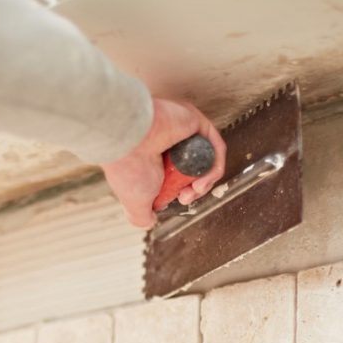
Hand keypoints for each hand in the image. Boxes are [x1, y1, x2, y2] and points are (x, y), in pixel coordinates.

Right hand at [102, 98, 225, 229]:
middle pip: (194, 169)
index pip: (177, 176)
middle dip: (195, 189)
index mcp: (151, 157)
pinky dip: (214, 167)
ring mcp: (181, 130)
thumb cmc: (128, 168)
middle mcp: (166, 142)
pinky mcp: (194, 121)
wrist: (129, 142)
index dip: (183, 192)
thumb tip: (149, 222)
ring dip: (206, 181)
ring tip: (196, 189)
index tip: (180, 200)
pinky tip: (203, 179)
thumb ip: (140, 216)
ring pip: (205, 160)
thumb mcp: (135, 203)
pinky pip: (214, 147)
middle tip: (187, 197)